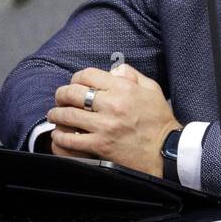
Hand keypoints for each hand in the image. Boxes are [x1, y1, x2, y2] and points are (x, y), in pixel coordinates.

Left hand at [46, 64, 182, 176]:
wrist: (165, 151)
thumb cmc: (159, 120)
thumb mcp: (152, 89)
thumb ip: (133, 75)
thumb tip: (114, 70)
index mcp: (124, 89)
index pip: (87, 75)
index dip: (76, 78)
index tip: (74, 84)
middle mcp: (112, 105)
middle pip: (72, 93)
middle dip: (61, 95)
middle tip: (60, 99)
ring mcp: (104, 127)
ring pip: (67, 116)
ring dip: (56, 115)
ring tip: (55, 116)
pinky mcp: (99, 146)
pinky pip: (70, 139)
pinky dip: (60, 137)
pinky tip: (60, 135)